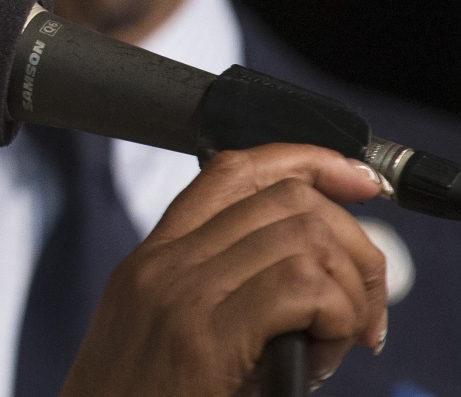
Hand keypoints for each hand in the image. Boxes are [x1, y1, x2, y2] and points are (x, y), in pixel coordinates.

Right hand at [59, 144, 387, 396]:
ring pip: (302, 238)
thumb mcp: (160, 335)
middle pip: (284, 198)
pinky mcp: (204, 337)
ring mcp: (180, 295)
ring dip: (347, 290)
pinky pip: (300, 288)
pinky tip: (320, 353)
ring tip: (336, 338)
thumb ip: (211, 293)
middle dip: (353, 244)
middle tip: (362, 306)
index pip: (232, 169)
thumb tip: (301, 276)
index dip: (308, 161)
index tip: (355, 182)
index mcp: (151, 259)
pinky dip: (335, 317)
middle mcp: (163, 264)